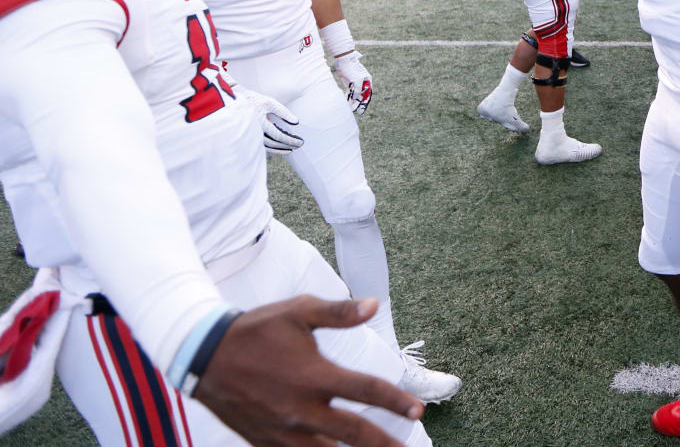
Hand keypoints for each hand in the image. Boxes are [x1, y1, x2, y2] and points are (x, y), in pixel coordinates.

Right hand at [194, 296, 423, 446]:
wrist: (203, 357)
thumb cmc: (256, 330)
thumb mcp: (297, 311)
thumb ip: (338, 312)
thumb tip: (374, 305)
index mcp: (314, 376)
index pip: (366, 391)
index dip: (396, 402)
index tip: (418, 410)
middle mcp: (301, 410)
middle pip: (354, 435)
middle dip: (384, 444)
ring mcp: (282, 432)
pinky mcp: (265, 443)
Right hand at [239, 87, 302, 153]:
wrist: (234, 102)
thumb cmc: (253, 101)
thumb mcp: (270, 103)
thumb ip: (284, 112)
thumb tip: (296, 122)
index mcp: (261, 123)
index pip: (279, 136)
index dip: (290, 140)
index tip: (300, 142)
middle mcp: (255, 132)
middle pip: (274, 144)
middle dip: (287, 145)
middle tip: (298, 146)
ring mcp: (250, 136)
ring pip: (266, 148)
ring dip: (279, 150)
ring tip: (290, 150)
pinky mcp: (248, 137)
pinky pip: (260, 147)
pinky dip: (270, 150)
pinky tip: (277, 148)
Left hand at [334, 51, 372, 114]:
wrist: (343, 60)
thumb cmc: (352, 68)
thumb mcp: (357, 80)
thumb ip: (358, 90)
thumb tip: (355, 98)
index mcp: (367, 81)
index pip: (368, 94)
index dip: (365, 103)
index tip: (362, 110)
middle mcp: (363, 82)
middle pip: (361, 95)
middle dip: (358, 103)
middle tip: (355, 111)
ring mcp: (356, 83)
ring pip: (355, 94)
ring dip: (352, 101)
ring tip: (349, 108)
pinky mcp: (349, 82)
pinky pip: (350, 92)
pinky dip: (348, 97)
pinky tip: (346, 102)